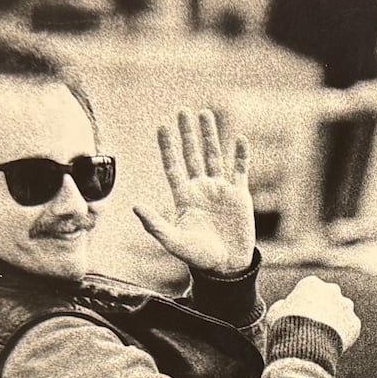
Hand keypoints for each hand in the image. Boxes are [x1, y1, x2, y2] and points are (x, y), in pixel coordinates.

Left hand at [134, 108, 255, 274]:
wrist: (227, 266)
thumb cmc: (199, 257)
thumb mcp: (174, 242)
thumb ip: (155, 224)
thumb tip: (135, 206)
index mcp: (184, 197)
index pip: (173, 165)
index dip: (168, 146)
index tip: (162, 125)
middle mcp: (201, 189)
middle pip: (192, 155)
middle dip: (187, 133)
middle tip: (182, 111)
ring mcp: (220, 190)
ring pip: (214, 156)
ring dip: (210, 136)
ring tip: (206, 114)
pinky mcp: (239, 195)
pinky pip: (240, 170)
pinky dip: (240, 156)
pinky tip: (239, 139)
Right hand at [268, 276, 361, 351]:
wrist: (307, 346)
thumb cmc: (287, 328)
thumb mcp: (275, 313)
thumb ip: (282, 305)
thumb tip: (283, 305)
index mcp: (312, 283)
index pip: (310, 289)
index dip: (305, 302)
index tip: (301, 314)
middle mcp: (333, 290)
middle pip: (329, 297)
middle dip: (324, 307)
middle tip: (315, 324)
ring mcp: (346, 306)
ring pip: (342, 311)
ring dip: (336, 319)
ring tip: (323, 335)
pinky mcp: (355, 323)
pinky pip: (349, 327)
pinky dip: (344, 334)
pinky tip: (332, 342)